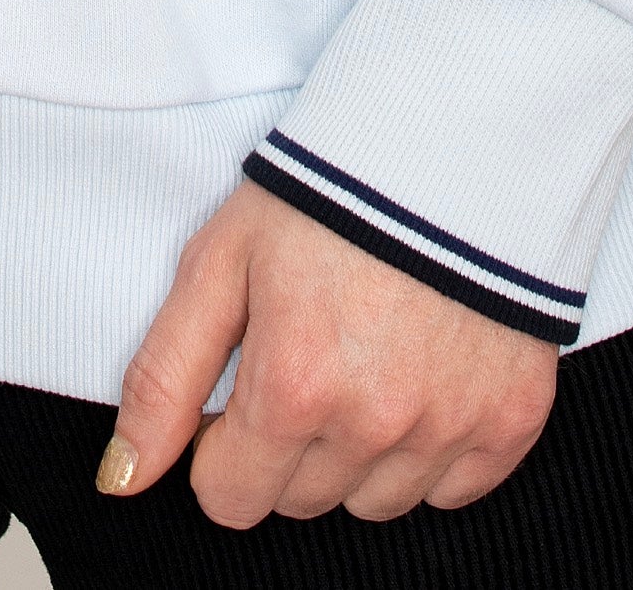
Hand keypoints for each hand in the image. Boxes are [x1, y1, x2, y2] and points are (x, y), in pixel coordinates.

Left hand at [100, 180, 557, 525]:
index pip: (230, 499)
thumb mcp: (220, 260)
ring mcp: (448, 427)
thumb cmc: (324, 189)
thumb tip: (122, 476)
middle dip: (287, 444)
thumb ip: (164, 378)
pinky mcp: (510, 420)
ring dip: (358, 451)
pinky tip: (420, 374)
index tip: (243, 383)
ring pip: (375, 502)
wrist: (451, 130)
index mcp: (294, 387)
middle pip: (301, 501)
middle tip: (307, 349)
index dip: (222, 445)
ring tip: (364, 354)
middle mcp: (373, 424)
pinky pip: (452, 490)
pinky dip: (431, 451)